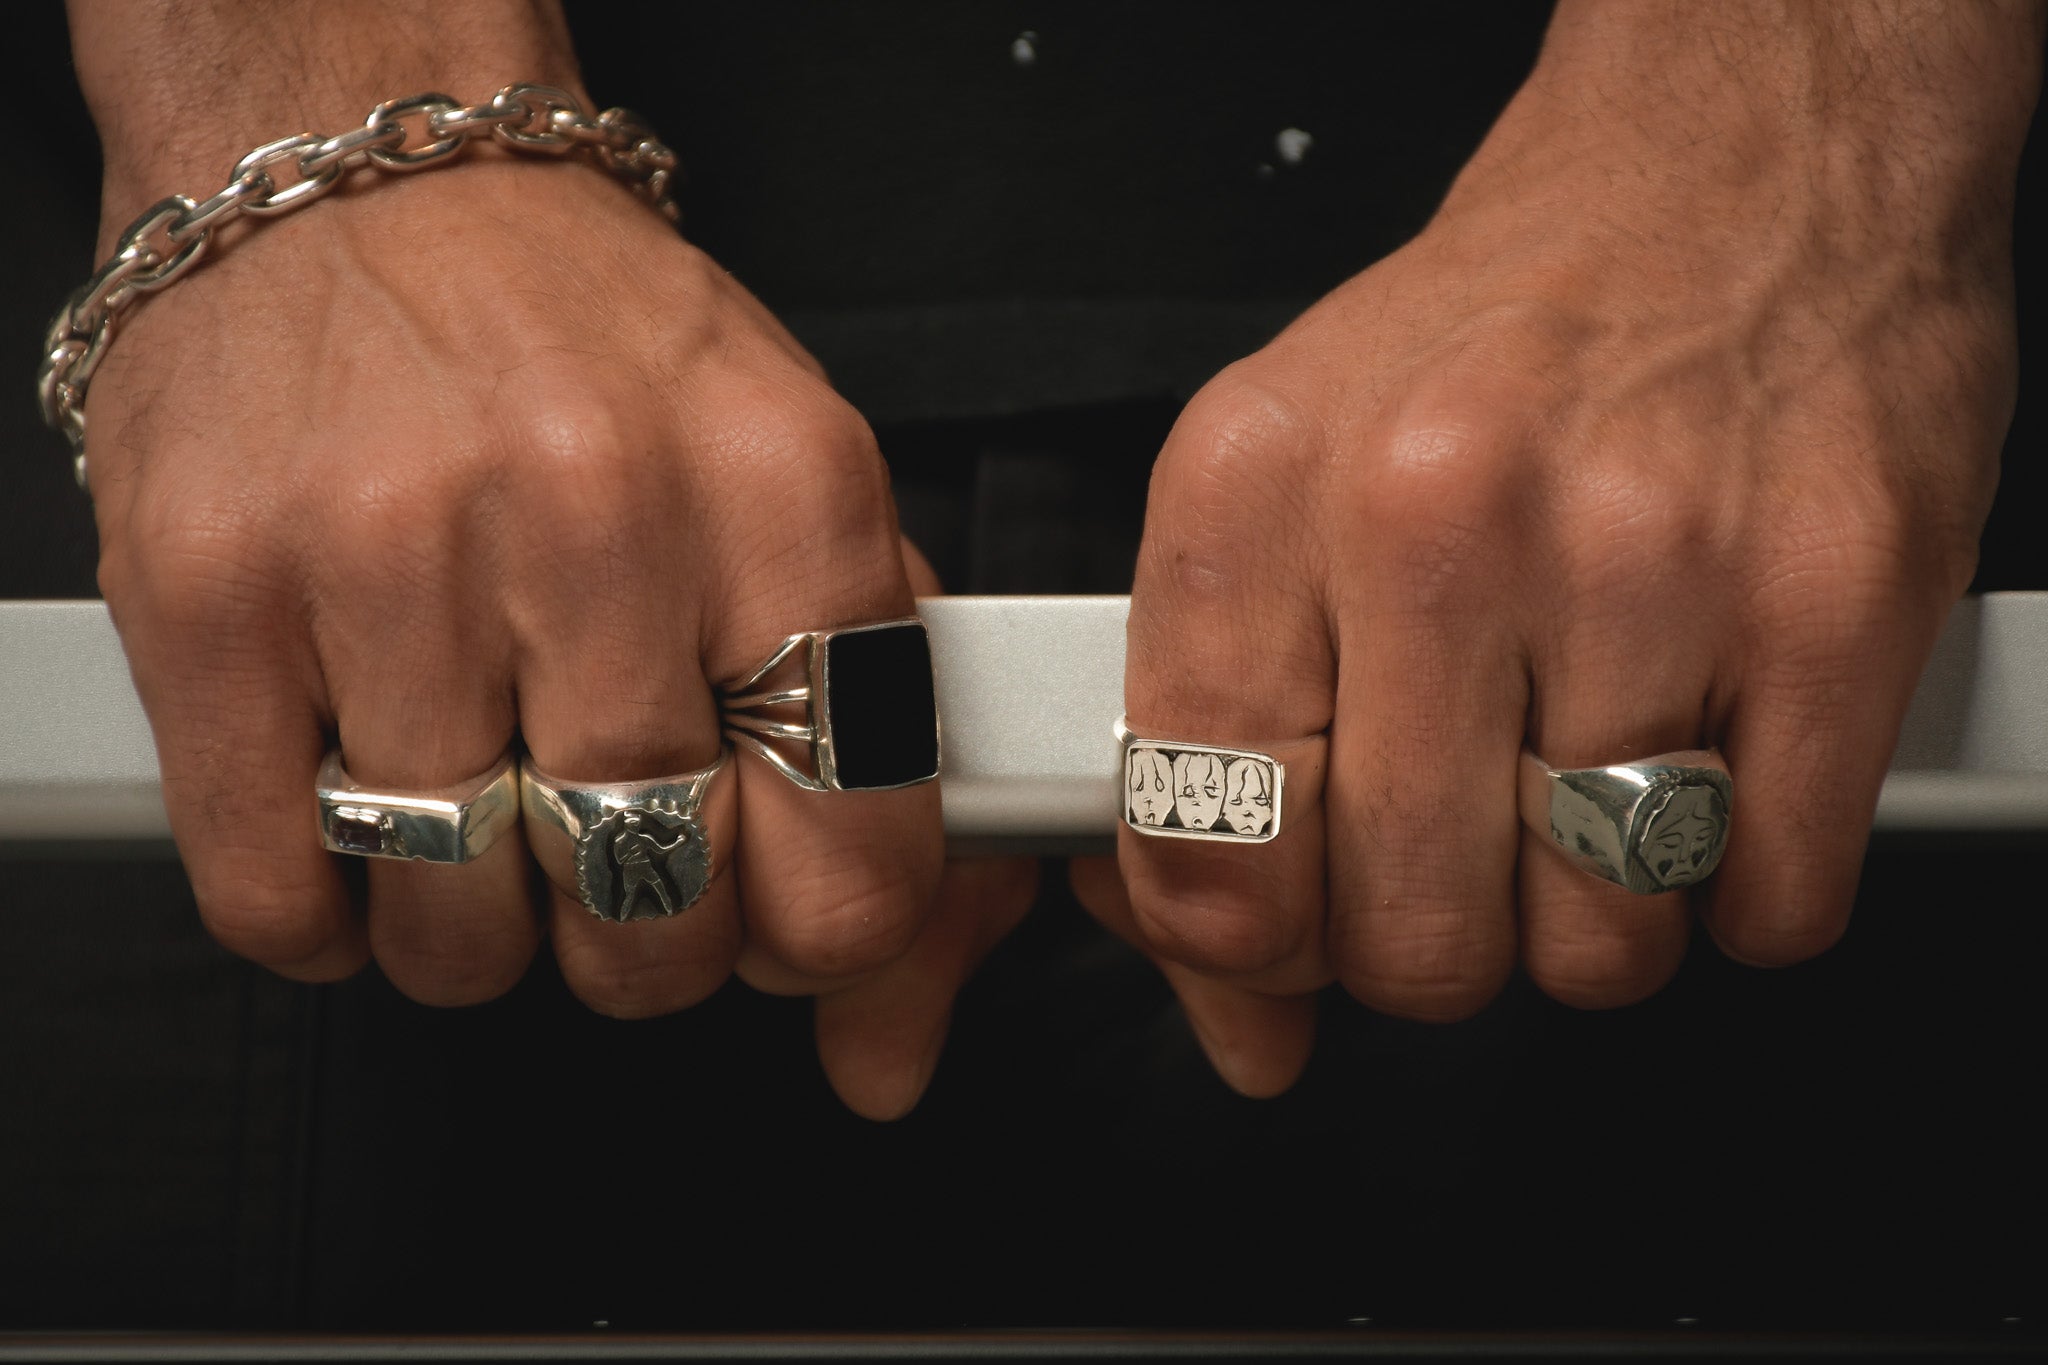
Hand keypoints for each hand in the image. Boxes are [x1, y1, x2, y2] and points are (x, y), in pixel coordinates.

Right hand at [83, 146, 1027, 1115]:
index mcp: (785, 493)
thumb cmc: (591, 347)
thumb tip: (900, 999)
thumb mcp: (794, 481)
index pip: (850, 865)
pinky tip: (360, 809)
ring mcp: (389, 557)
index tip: (770, 907)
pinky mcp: (210, 598)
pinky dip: (333, 907)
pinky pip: (286, 899)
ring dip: (478, 923)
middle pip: (653, 917)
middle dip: (643, 938)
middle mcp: (598, 516)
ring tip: (478, 810)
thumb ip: (874, 719)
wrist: (369, 179)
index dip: (809, 929)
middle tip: (614, 857)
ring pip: (462, 931)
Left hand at [1076, 0, 2038, 1094]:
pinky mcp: (1831, 601)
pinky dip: (1744, 882)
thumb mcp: (1289, 484)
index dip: (1251, 946)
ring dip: (1599, 918)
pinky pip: (1769, 903)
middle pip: (1409, 935)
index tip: (1293, 929)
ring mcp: (1643, 561)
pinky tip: (1717, 765)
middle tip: (1465, 853)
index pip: (1207, 850)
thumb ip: (1226, 749)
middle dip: (1436, 945)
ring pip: (1599, 948)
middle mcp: (1433, 515)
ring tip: (1596, 788)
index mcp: (1260, 488)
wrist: (1727, 181)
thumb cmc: (1500, 344)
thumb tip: (1242, 1016)